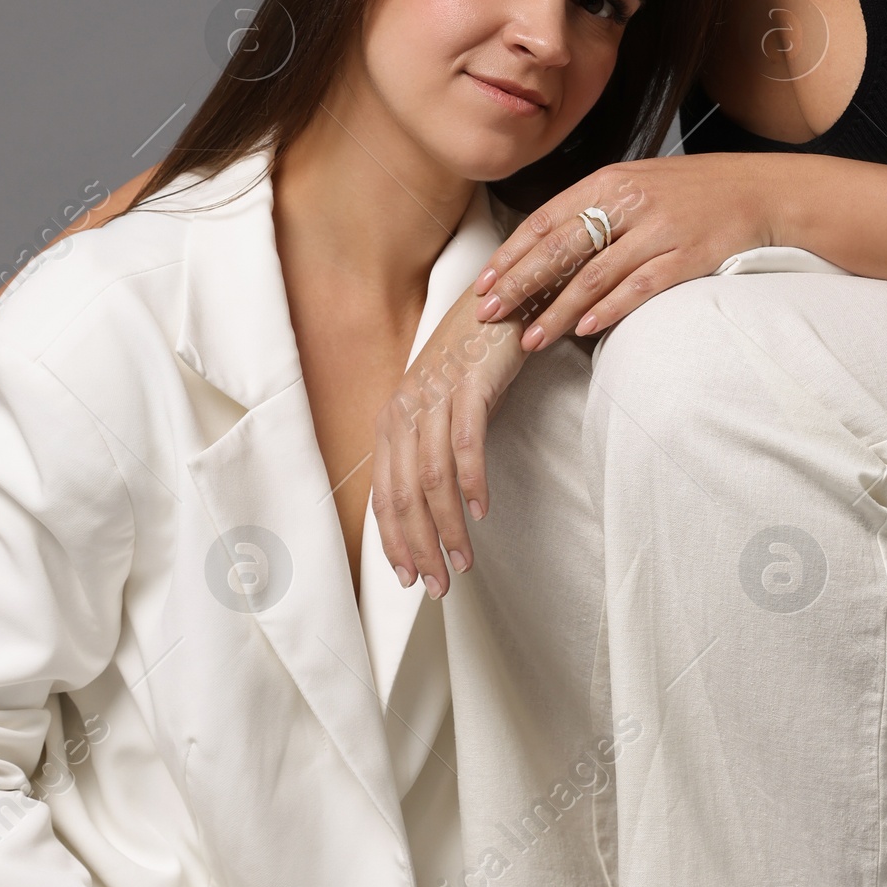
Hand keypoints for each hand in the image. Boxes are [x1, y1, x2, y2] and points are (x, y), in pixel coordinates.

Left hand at [373, 285, 533, 594]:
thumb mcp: (443, 407)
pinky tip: (482, 513)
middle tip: (438, 587)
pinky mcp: (469, 385)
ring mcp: (434, 397)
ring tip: (463, 563)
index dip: (394, 542)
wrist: (501, 299)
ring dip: (448, 528)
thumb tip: (437, 503)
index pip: (385, 495)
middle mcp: (405, 410)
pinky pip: (465, 444)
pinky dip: (472, 483)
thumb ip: (433, 449)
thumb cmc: (473, 358)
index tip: (408, 579)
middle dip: (419, 548)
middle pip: (404, 496)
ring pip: (432, 479)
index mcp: (392, 421)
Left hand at [474, 155, 780, 349]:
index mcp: (609, 181)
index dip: (511, 254)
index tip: (483, 283)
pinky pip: (637, 288)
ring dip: (556, 311)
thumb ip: (595, 208)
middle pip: (561, 248)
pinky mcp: (685, 258)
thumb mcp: (638, 183)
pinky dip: (607, 310)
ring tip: (529, 339)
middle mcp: (629, 203)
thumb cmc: (693, 192)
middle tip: (489, 314)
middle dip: (520, 284)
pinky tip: (583, 330)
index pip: (546, 220)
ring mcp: (658, 231)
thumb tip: (546, 243)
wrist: (760, 191)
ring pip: (593, 276)